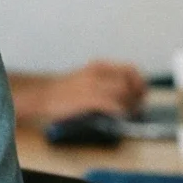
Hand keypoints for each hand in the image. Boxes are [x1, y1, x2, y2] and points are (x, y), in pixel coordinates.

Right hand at [15, 60, 147, 125]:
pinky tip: (119, 117)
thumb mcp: (85, 78)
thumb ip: (103, 81)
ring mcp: (93, 86)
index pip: (130, 69)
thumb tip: (125, 92)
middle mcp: (98, 73)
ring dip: (130, 106)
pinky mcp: (88, 99)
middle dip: (138, 96)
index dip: (140, 82)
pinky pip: (112, 104)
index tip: (142, 93)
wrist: (41, 96)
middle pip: (130, 82)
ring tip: (128, 114)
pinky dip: (120, 111)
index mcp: (98, 66)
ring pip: (124, 94)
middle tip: (137, 107)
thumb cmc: (62, 91)